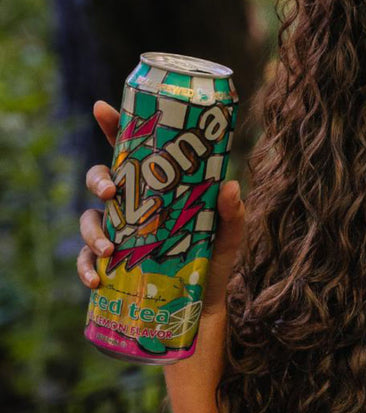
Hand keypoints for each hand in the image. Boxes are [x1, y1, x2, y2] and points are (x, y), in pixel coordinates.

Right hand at [78, 99, 245, 318]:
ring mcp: (118, 234)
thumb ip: (231, 213)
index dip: (112, 127)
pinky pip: (87, 261)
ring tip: (108, 250)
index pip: (129, 152)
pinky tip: (96, 280)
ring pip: (90, 220)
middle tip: (110, 192)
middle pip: (101, 180)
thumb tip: (229, 185)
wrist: (203, 304)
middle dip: (98, 181)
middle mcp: (130, 207)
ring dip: (92, 233)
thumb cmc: (212, 261)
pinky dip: (86, 269)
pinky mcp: (111, 265)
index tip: (101, 108)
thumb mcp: (227, 236)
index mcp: (153, 190)